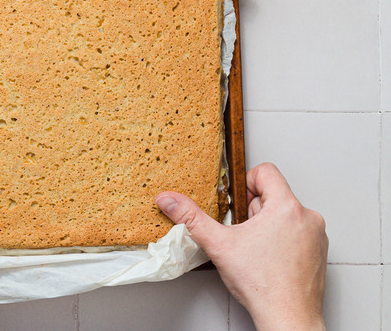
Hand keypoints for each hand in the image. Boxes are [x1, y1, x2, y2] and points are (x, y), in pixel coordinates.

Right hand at [155, 163, 327, 330]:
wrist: (288, 318)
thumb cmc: (263, 285)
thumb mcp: (218, 244)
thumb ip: (190, 218)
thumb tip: (169, 200)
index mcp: (286, 207)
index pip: (266, 172)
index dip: (245, 183)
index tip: (238, 203)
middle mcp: (307, 217)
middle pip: (273, 196)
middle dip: (253, 212)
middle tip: (243, 235)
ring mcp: (316, 235)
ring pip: (285, 215)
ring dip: (268, 227)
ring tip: (257, 250)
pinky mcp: (319, 252)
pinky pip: (297, 233)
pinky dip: (282, 241)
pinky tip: (269, 260)